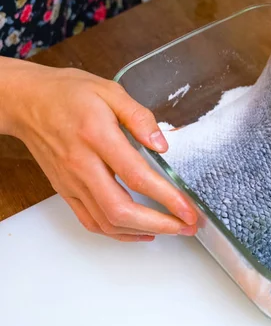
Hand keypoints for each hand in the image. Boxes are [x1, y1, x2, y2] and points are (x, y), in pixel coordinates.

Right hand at [0, 59, 197, 241]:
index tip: (188, 209)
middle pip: (120, 209)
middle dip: (159, 224)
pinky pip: (91, 221)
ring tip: (171, 229)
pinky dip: (118, 233)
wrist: (27, 101)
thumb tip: (162, 144)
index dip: (166, 197)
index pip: (136, 176)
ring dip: (142, 231)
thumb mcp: (110, 91)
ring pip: (106, 222)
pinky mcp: (65, 191)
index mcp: (97, 137)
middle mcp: (82, 165)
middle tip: (186, 225)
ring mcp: (72, 182)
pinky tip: (140, 231)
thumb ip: (139, 117)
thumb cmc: (68, 93)